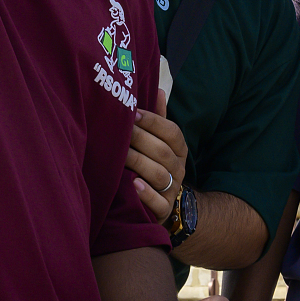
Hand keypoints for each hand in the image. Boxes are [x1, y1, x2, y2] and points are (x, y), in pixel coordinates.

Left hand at [128, 89, 188, 222]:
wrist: (160, 205)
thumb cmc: (152, 165)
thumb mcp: (158, 142)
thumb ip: (158, 119)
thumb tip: (158, 89)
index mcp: (179, 150)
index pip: (172, 132)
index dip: (154, 122)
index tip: (134, 114)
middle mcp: (179, 169)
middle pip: (163, 152)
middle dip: (140, 140)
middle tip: (120, 131)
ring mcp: (172, 190)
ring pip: (159, 175)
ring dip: (139, 163)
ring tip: (121, 156)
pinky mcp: (163, 211)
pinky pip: (158, 203)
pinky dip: (146, 195)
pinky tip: (133, 185)